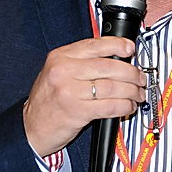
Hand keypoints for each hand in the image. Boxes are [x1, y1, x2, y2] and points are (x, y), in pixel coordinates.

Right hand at [23, 37, 145, 156]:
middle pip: (109, 66)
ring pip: (112, 86)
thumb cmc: (48, 100)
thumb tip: (117, 57)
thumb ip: (82, 62)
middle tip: (140, 78)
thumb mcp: (58, 72)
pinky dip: (124, 106)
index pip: (95, 45)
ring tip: (138, 94)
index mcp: (60, 57)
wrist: (31, 127)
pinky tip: (128, 107)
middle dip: (131, 72)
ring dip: (132, 91)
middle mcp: (64, 71)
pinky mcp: (77, 111)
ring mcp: (70, 91)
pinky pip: (110, 106)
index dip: (118, 45)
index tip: (131, 49)